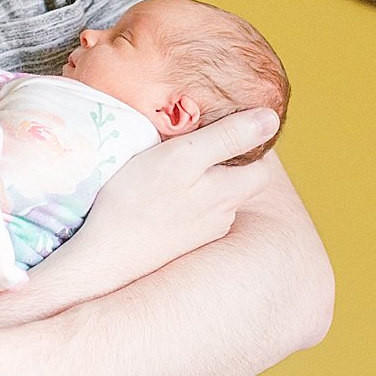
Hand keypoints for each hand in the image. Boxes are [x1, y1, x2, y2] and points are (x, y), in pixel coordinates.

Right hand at [55, 107, 280, 288]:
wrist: (104, 256)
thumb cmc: (139, 201)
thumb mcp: (183, 156)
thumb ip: (228, 137)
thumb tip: (271, 120)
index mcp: (229, 194)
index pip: (262, 167)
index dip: (250, 144)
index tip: (225, 127)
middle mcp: (221, 218)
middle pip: (237, 183)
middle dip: (224, 161)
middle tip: (195, 142)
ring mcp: (199, 235)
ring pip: (212, 199)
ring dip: (200, 181)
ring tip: (172, 164)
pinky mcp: (177, 244)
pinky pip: (190, 215)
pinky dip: (181, 200)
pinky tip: (157, 194)